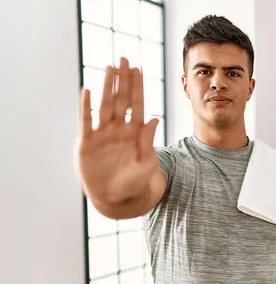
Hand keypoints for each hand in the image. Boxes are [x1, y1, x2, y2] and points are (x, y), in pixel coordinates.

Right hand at [76, 57, 158, 203]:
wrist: (117, 199)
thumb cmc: (136, 182)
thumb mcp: (146, 163)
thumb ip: (148, 141)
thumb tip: (154, 118)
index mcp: (136, 133)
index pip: (137, 104)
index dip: (138, 87)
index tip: (138, 69)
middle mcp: (119, 129)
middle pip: (121, 99)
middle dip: (123, 79)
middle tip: (124, 57)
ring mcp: (103, 134)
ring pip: (105, 104)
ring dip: (106, 86)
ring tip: (109, 67)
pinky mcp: (87, 143)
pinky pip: (86, 121)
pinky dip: (86, 106)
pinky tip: (86, 90)